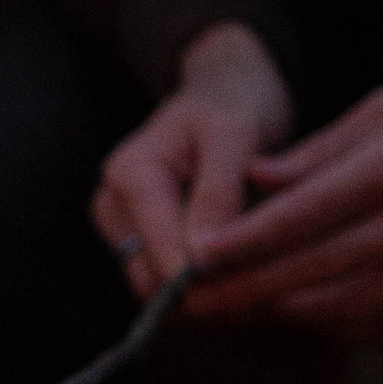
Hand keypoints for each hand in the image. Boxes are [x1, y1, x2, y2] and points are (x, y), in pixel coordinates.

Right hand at [93, 22, 294, 293]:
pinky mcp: (138, 242)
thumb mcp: (235, 133)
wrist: (224, 91)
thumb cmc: (233, 102)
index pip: (156, 255)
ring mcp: (122, 228)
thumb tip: (200, 259)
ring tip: (261, 274)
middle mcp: (114, 206)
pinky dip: (204, 286)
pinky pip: (166, 282)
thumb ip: (217, 192)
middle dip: (204, 292)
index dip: (202, 281)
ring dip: (206, 292)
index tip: (256, 289)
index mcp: (130, 175)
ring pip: (158, 289)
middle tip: (268, 287)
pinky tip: (244, 271)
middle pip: (149, 282)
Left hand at [183, 61, 382, 341]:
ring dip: (284, 311)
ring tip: (240, 305)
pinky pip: (382, 328)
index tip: (192, 261)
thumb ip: (316, 154)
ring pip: (340, 311)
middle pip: (309, 274)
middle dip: (243, 291)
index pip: (297, 219)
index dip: (238, 246)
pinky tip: (307, 309)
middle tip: (190, 303)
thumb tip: (247, 186)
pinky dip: (336, 323)